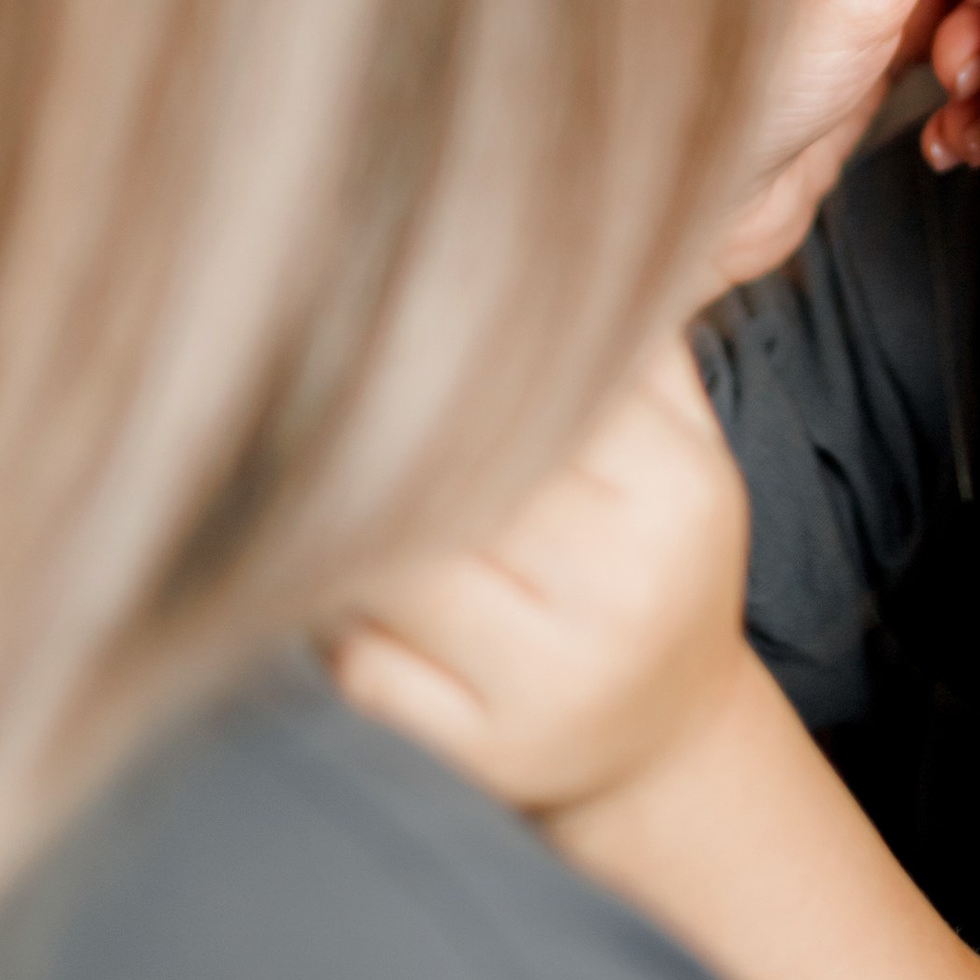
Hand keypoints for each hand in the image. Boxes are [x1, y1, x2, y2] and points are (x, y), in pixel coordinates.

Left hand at [332, 343, 748, 813]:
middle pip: (453, 481)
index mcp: (675, 493)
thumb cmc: (656, 565)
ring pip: (390, 573)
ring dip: (335, 525)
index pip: (536, 397)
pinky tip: (334, 588)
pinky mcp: (483, 755)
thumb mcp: (682, 452)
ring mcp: (549, 682)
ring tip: (304, 476)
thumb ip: (632, 347)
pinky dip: (331, 622)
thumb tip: (548, 225)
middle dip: (370, 433)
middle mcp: (618, 589)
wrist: (670, 745)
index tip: (370, 309)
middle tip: (298, 377)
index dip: (440, 353)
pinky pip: (362, 668)